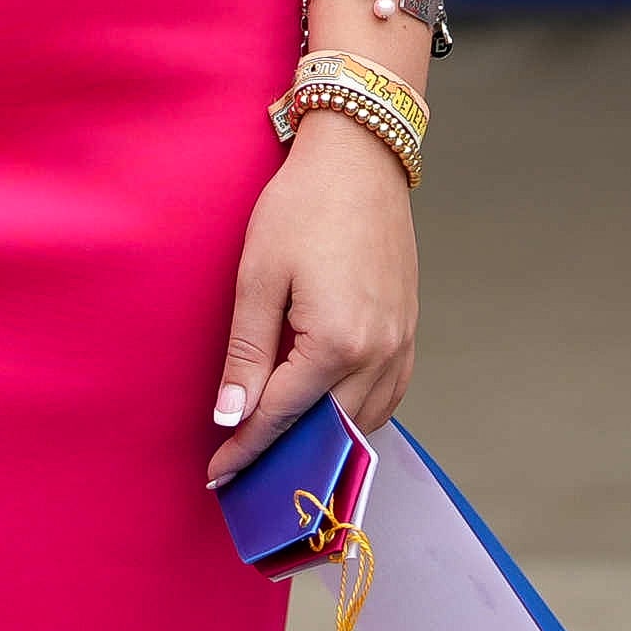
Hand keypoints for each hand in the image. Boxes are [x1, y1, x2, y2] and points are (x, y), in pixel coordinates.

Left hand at [204, 111, 419, 484]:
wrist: (360, 157)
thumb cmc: (302, 206)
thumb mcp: (258, 275)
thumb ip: (247, 353)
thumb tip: (233, 416)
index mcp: (337, 343)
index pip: (283, 417)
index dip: (247, 448)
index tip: (220, 474)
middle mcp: (378, 354)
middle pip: (328, 431)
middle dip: (286, 457)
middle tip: (247, 474)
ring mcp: (401, 345)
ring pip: (364, 422)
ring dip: (324, 442)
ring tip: (282, 449)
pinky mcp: (409, 331)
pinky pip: (387, 396)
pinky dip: (357, 415)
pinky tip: (329, 412)